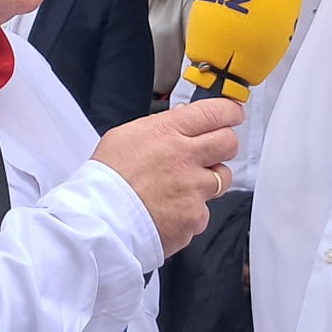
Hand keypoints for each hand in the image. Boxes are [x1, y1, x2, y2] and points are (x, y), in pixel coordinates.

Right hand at [92, 98, 241, 255]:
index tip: (233, 114)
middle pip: (229, 142)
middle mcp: (185, 158)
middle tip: (214, 149)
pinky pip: (204, 211)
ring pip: (222, 177)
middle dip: (225, 143)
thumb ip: (159, 125)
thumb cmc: (107, 179)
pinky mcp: (195, 216)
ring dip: (209, 180)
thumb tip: (181, 117)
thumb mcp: (125, 136)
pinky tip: (171, 210)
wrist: (99, 220)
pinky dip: (192, 211)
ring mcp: (193, 189)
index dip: (229, 112)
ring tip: (182, 186)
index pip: (214, 112)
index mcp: (168, 133)